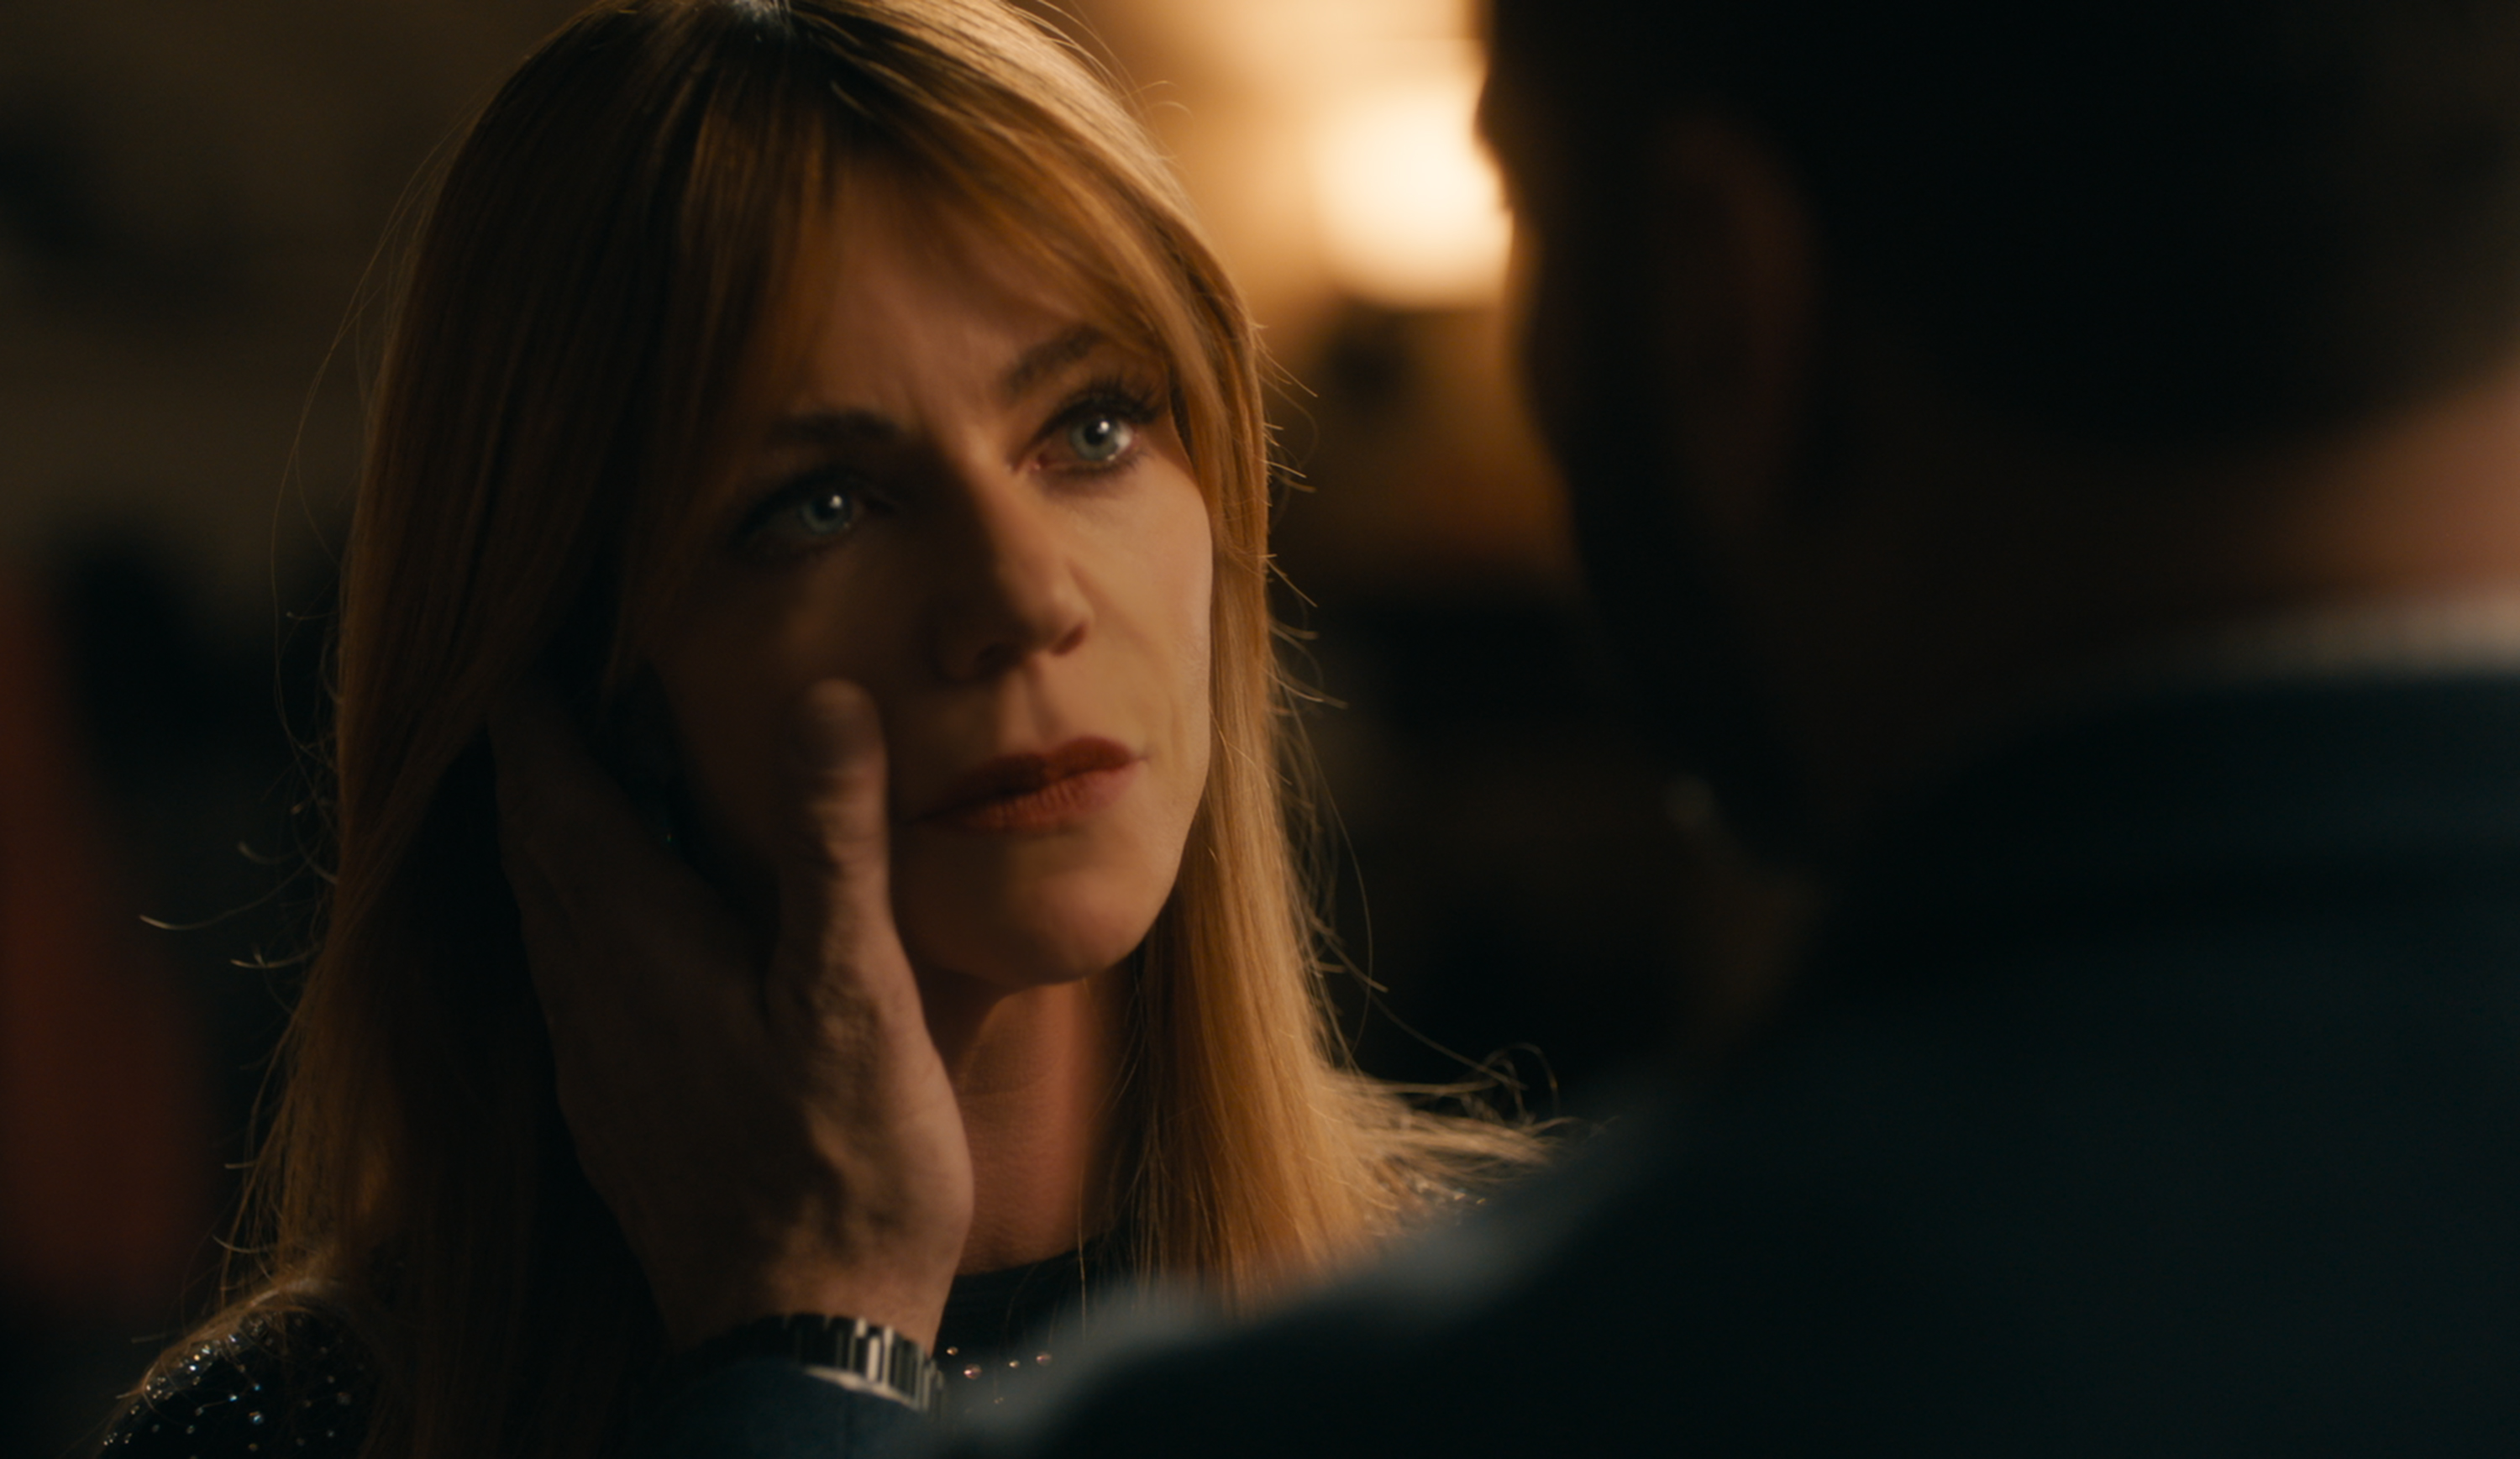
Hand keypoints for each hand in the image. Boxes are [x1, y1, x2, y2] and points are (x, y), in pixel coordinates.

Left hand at [491, 679, 971, 1349]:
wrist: (800, 1337)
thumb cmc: (842, 1168)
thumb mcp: (855, 991)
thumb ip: (831, 843)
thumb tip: (822, 700)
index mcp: (638, 949)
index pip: (554, 800)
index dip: (538, 716)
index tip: (534, 649)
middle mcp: (593, 1000)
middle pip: (535, 856)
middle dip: (541, 768)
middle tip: (565, 698)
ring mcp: (600, 1068)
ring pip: (549, 925)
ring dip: (559, 846)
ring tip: (598, 795)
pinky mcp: (621, 1120)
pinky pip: (577, 987)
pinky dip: (588, 923)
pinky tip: (639, 941)